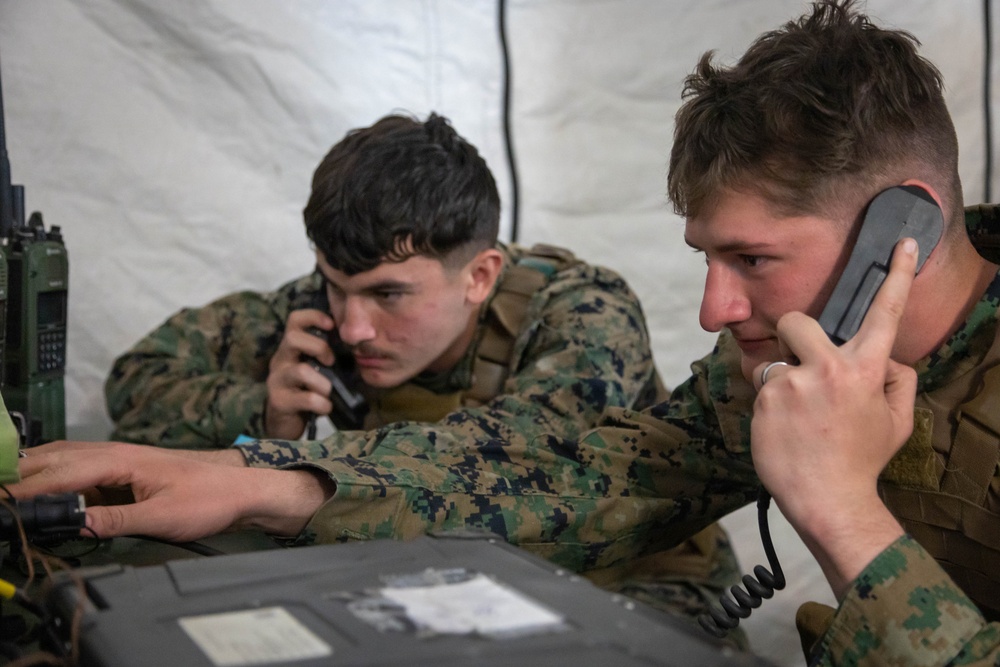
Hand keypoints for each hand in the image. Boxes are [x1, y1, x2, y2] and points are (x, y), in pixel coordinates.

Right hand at [9, 441, 334, 540]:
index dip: (24, 490)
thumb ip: (115, 521)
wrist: (240, 485)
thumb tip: (75, 525)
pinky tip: (40, 486)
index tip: (2, 504)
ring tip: (6, 490)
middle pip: (51, 460)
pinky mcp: (121, 470)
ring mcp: (116, 459)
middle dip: (17, 477)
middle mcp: (112, 453)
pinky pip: (76, 468)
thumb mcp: (162, 517)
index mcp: (119, 460)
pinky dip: (51, 475)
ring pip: (60, 459)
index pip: (58, 475)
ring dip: (31, 472)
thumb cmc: (209, 497)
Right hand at [265, 308, 337, 438]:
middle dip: (319, 347)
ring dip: (323, 382)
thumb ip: (328, 356)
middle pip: (293, 338)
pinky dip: (321, 403)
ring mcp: (277, 380)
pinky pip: (305, 398)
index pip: (294, 320)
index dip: (313, 316)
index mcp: (291, 348)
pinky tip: (326, 407)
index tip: (332, 325)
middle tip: (331, 362)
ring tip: (329, 392)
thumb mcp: (317, 369)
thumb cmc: (306, 391)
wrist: (285, 422)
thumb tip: (358, 346)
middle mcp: (280, 360)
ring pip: (300, 370)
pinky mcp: (279, 401)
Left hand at [750, 238, 918, 597]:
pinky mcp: (765, 400)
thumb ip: (896, 380)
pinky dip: (769, 403)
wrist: (828, 500)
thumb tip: (884, 358)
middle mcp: (827, 369)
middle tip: (801, 363)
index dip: (898, 276)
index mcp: (866, 370)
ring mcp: (792, 383)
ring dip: (780, 378)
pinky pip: (760, 386)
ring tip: (796, 415)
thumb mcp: (895, 420)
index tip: (903, 243)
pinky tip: (784, 429)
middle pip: (796, 319)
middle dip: (793, 334)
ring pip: (773, 358)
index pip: (884, 314)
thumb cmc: (861, 460)